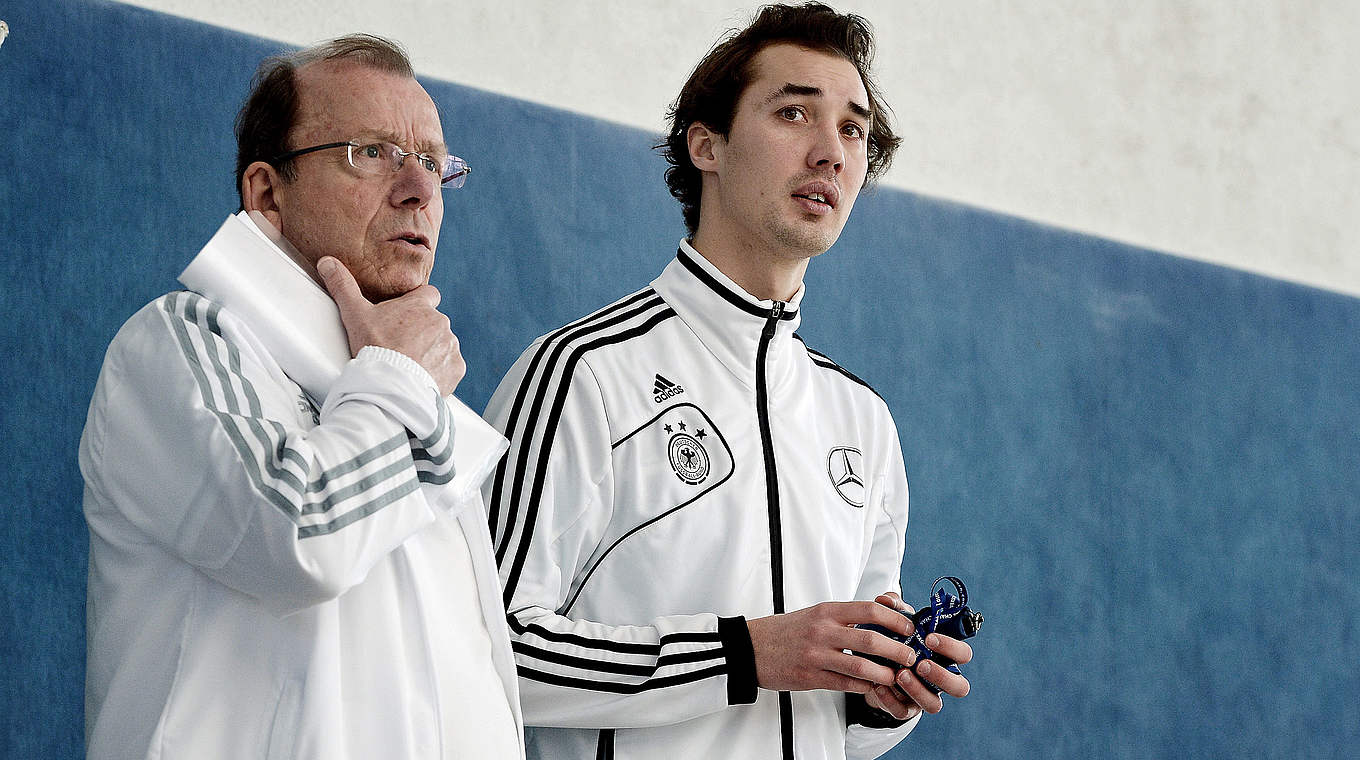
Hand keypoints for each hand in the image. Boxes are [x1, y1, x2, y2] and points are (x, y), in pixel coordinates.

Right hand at [318, 256, 465, 395]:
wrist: (390, 385)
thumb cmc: (374, 348)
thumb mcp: (354, 314)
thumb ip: (343, 286)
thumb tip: (327, 262)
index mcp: (420, 306)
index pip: (429, 294)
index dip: (419, 303)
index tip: (406, 316)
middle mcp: (440, 322)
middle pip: (434, 323)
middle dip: (422, 332)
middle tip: (401, 346)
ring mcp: (450, 346)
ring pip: (443, 345)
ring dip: (431, 352)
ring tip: (410, 364)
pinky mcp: (456, 369)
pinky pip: (451, 367)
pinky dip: (440, 372)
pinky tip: (422, 377)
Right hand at [745, 599, 918, 694]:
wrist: (751, 648)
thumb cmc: (786, 631)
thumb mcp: (816, 614)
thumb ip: (845, 616)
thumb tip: (880, 616)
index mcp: (827, 611)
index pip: (870, 608)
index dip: (895, 618)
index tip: (910, 627)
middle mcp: (823, 630)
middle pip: (871, 639)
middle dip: (898, 649)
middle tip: (911, 656)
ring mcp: (816, 655)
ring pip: (861, 666)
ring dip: (885, 673)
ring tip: (897, 676)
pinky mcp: (810, 677)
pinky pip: (845, 684)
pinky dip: (864, 687)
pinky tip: (873, 687)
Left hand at [871, 592, 972, 716]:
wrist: (875, 665)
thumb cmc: (895, 642)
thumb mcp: (897, 623)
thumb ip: (894, 609)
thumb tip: (886, 598)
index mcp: (943, 656)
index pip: (963, 654)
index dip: (952, 647)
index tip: (930, 638)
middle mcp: (939, 678)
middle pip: (960, 687)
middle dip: (943, 676)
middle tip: (921, 663)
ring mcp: (925, 695)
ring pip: (934, 705)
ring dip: (918, 690)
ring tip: (900, 674)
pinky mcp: (906, 708)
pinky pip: (903, 711)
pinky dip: (891, 700)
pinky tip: (879, 686)